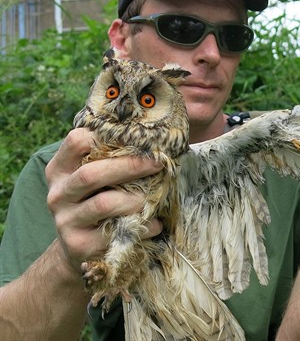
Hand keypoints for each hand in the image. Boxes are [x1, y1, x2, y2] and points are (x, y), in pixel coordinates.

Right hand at [45, 128, 163, 272]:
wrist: (77, 246)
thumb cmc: (95, 201)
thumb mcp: (92, 178)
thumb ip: (107, 159)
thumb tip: (150, 140)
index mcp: (60, 170)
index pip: (76, 142)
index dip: (106, 136)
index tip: (136, 139)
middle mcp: (58, 194)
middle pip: (91, 174)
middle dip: (130, 166)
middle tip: (157, 163)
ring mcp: (66, 221)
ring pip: (105, 204)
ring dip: (137, 199)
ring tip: (154, 198)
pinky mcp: (80, 245)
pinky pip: (117, 232)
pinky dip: (143, 226)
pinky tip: (155, 223)